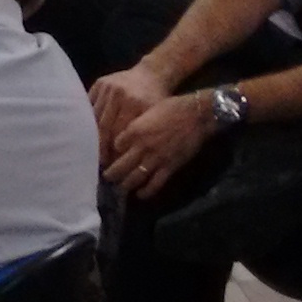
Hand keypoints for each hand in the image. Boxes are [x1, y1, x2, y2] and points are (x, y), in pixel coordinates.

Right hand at [89, 62, 170, 164]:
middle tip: (99, 161)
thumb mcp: (155, 117)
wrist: (153, 73)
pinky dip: (88, 118)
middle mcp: (120, 94)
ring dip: (92, 134)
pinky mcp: (100, 82)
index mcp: (136, 104)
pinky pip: (89, 105)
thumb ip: (139, 136)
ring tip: (92, 149)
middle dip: (100, 146)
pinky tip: (88, 131)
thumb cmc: (157, 100)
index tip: (109, 164)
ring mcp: (108, 87)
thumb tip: (122, 161)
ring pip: (94, 116)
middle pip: (104, 126)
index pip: (119, 133)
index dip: (113, 150)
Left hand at [105, 91, 221, 200]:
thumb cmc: (172, 107)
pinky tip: (140, 194)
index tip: (105, 156)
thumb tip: (124, 135)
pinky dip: (146, 192)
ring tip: (120, 187)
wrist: (197, 115)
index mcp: (134, 130)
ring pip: (134, 178)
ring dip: (125, 185)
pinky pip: (154, 184)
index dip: (108, 152)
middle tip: (106, 177)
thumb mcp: (147, 110)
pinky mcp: (169, 167)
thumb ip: (135, 125)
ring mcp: (155, 159)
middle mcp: (142, 146)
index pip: (114, 146)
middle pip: (120, 166)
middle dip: (111, 174)